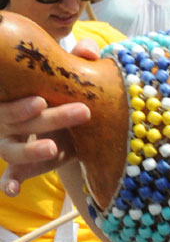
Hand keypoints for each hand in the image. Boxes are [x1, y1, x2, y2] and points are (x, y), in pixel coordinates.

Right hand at [0, 39, 96, 194]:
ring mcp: (12, 143)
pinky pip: (10, 176)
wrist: (64, 118)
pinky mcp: (21, 166)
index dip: (21, 105)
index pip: (11, 101)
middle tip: (80, 113)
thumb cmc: (60, 89)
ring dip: (30, 150)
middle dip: (50, 119)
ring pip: (12, 150)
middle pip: (21, 122)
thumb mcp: (68, 76)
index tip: (41, 101)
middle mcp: (8, 120)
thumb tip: (88, 50)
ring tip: (52, 149)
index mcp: (16, 96)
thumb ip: (78, 61)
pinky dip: (9, 183)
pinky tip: (12, 191)